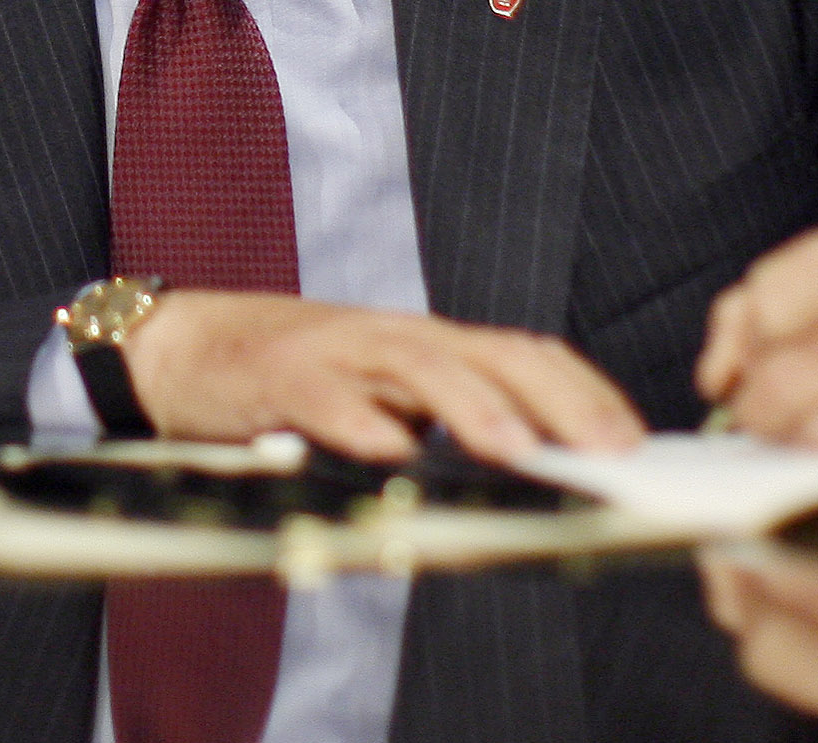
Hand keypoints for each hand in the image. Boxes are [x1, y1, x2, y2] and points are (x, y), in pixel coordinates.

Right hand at [117, 291, 644, 461]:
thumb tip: (517, 477)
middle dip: (557, 400)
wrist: (186, 344)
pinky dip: (358, 424)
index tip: (630, 438)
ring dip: (474, 408)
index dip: (583, 391)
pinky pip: (324, 396)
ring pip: (420, 366)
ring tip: (517, 449)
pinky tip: (389, 454)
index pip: (524, 355)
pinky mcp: (279, 376)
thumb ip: (437, 427)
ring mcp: (339, 352)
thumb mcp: (378, 401)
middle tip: (606, 449)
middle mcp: (395, 339)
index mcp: (427, 348)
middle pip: (490, 353)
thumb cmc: (293, 384)